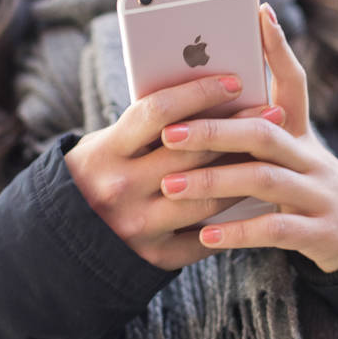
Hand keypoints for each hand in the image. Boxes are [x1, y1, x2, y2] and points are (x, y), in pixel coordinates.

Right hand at [64, 73, 283, 269]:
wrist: (63, 241)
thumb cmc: (96, 176)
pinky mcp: (155, 257)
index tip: (235, 81)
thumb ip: (146, 128)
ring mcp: (139, 226)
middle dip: (238, 129)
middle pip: (193, 153)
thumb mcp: (105, 144)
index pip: (158, 112)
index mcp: (105, 153)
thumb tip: (208, 97)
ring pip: (208, 196)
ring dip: (244, 173)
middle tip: (274, 114)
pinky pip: (204, 235)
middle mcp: (121, 189)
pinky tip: (252, 198)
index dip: (200, 93)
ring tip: (270, 156)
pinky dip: (230, 216)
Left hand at [157, 4, 337, 272]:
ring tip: (171, 186)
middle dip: (215, 130)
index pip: (294, 81)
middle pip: (264, 131)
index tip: (258, 13)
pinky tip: (206, 235)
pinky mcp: (317, 232)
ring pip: (266, 179)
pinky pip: (275, 229)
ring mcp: (317, 193)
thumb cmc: (303, 183)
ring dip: (215, 180)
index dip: (279, 48)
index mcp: (300, 131)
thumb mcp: (287, 151)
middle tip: (170, 133)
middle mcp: (310, 156)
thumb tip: (198, 100)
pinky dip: (239, 232)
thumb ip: (250, 128)